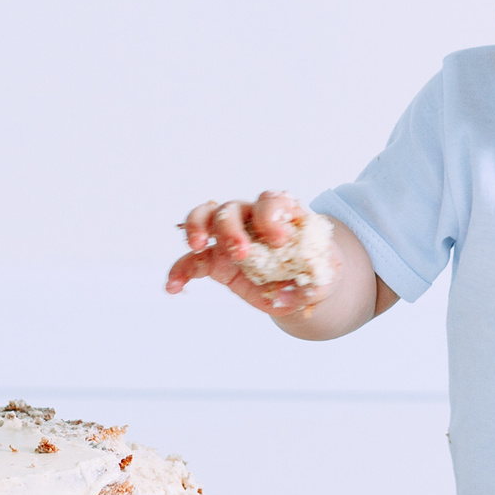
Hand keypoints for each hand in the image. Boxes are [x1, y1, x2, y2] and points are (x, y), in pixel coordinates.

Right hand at [164, 191, 337, 318]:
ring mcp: (229, 237)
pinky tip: (173, 287)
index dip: (271, 216)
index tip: (279, 240)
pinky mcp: (216, 261)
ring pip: (205, 218)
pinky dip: (179, 271)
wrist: (301, 285)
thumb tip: (287, 293)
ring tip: (198, 246)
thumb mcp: (320, 276)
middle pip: (232, 209)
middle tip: (241, 252)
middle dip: (232, 228)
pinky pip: (191, 260)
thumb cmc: (314, 271)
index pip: (270, 201)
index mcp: (281, 214)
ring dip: (198, 228)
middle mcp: (251, 219)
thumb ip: (308, 281)